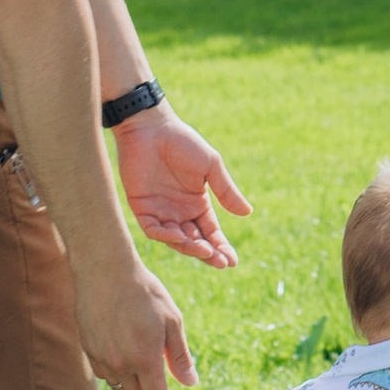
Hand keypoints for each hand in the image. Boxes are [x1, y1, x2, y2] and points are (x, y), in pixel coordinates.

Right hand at [77, 259, 198, 389]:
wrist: (104, 270)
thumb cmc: (144, 292)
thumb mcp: (172, 321)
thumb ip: (179, 356)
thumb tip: (190, 383)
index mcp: (145, 359)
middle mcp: (121, 364)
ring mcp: (102, 358)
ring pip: (121, 387)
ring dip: (135, 388)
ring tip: (145, 374)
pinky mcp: (89, 349)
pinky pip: (106, 374)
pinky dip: (119, 375)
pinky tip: (125, 358)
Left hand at [113, 102, 251, 268]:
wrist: (151, 127)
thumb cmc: (183, 142)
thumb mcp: (210, 166)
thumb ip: (226, 190)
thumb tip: (247, 213)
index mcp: (198, 204)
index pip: (211, 233)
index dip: (221, 247)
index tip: (233, 261)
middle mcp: (179, 212)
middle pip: (195, 241)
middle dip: (208, 253)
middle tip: (220, 261)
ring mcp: (160, 212)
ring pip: (175, 240)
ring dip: (190, 247)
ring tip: (204, 250)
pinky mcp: (141, 208)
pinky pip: (153, 230)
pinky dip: (166, 236)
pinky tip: (180, 236)